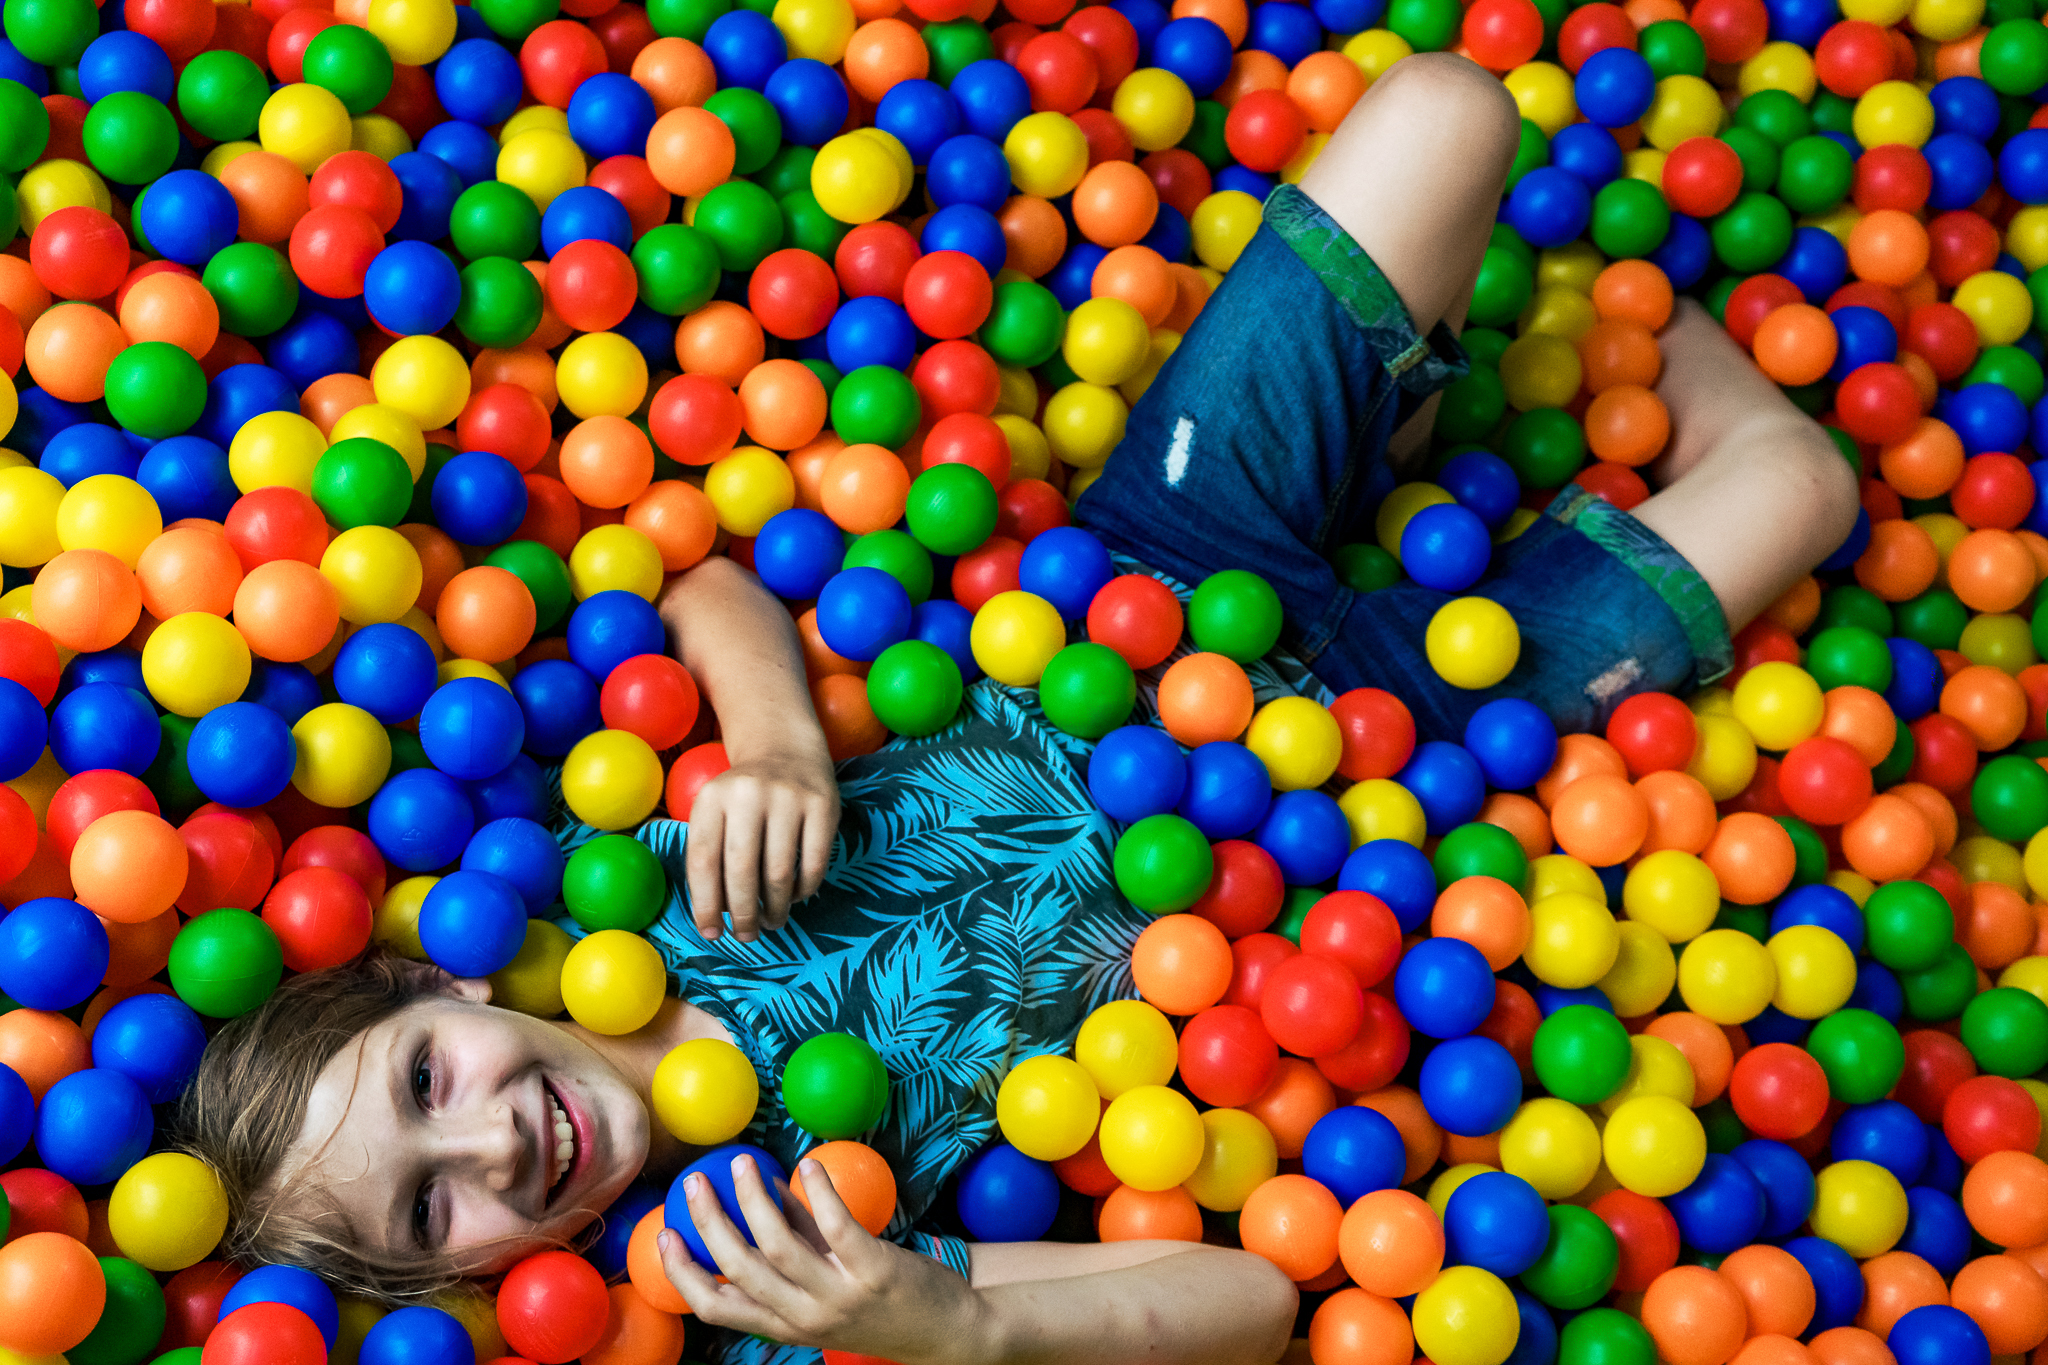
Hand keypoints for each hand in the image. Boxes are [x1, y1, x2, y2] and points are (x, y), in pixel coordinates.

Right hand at [658, 1155, 994, 1364]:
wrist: (949, 1334)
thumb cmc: (882, 1305)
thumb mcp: (826, 1283)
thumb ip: (794, 1243)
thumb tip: (757, 1193)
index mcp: (786, 1325)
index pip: (717, 1307)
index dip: (683, 1273)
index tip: (664, 1235)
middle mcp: (806, 1317)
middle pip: (738, 1269)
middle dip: (708, 1224)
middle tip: (695, 1183)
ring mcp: (839, 1296)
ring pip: (777, 1247)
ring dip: (752, 1200)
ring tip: (740, 1164)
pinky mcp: (874, 1272)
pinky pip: (835, 1227)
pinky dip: (816, 1193)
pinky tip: (807, 1165)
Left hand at [685, 744, 839, 941]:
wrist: (784, 749)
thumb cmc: (742, 799)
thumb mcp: (714, 812)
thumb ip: (708, 856)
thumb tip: (712, 920)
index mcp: (711, 798)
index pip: (702, 861)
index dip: (705, 904)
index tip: (712, 933)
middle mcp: (748, 794)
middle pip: (741, 870)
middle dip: (743, 914)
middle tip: (747, 935)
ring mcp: (788, 797)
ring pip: (779, 872)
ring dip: (775, 908)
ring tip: (772, 921)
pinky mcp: (822, 804)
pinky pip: (814, 862)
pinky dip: (804, 889)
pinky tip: (796, 897)